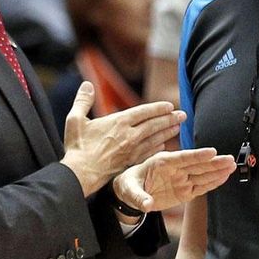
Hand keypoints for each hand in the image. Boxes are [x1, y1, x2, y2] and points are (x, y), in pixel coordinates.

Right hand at [60, 82, 184, 196]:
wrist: (81, 173)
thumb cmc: (78, 147)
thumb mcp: (75, 119)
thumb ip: (83, 101)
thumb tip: (87, 85)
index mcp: (118, 122)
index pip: (143, 112)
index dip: (158, 108)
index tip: (169, 106)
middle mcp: (129, 135)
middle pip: (154, 124)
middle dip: (169, 119)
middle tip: (183, 115)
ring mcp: (131, 150)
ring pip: (154, 139)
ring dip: (167, 132)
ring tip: (178, 127)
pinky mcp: (130, 162)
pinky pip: (148, 153)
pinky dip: (157, 147)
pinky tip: (163, 145)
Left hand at [113, 148, 234, 212]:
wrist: (131, 192)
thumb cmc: (130, 184)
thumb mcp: (130, 190)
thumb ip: (139, 197)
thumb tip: (147, 205)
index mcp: (162, 162)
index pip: (183, 158)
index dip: (198, 155)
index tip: (212, 151)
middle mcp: (175, 169)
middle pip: (197, 165)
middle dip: (214, 162)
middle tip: (230, 159)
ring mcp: (181, 179)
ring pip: (202, 175)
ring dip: (217, 171)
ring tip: (232, 166)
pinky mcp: (184, 190)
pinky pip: (201, 186)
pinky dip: (212, 182)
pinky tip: (224, 177)